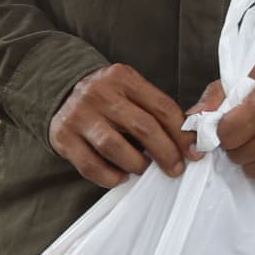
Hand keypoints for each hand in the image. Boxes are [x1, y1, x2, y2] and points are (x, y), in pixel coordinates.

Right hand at [50, 63, 191, 187]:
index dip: (182, 134)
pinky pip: (90, 165)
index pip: (161, 107)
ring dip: (137, 165)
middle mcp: (99, 93)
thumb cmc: (108, 99)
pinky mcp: (63, 136)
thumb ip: (156, 110)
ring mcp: (79, 115)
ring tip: (145, 169)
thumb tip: (190, 141)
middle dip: (166, 153)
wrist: (61, 92)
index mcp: (122, 78)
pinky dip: (111, 176)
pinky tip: (121, 176)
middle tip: (175, 168)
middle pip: (142, 127)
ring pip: (114, 147)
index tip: (193, 152)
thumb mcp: (131, 91)